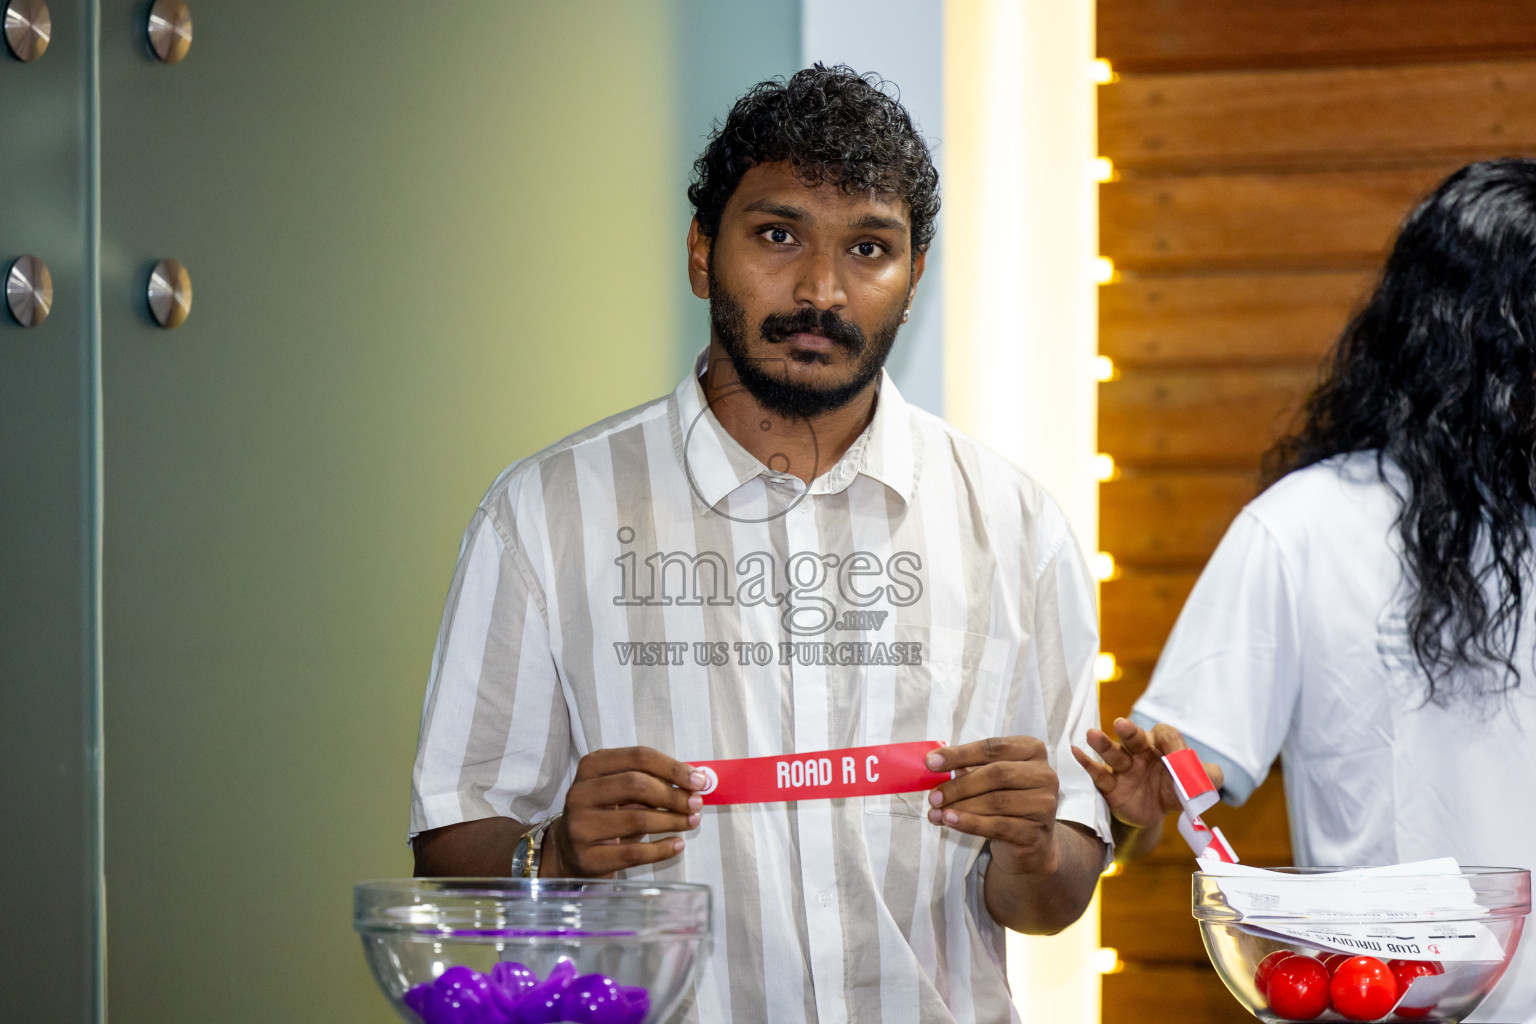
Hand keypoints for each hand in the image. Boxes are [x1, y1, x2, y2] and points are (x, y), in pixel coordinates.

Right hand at [545, 746, 704, 877]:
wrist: (569, 851)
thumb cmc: (607, 814)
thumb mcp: (622, 790)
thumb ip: (653, 782)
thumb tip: (695, 783)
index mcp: (592, 766)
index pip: (638, 757)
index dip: (672, 767)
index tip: (699, 780)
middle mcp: (580, 792)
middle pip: (636, 784)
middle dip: (673, 794)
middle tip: (696, 803)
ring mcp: (580, 825)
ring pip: (636, 819)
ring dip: (672, 821)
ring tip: (692, 822)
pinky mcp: (587, 857)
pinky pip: (633, 854)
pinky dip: (661, 849)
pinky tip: (678, 844)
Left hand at [924, 736, 1061, 876]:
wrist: (1032, 843)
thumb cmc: (1006, 800)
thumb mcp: (990, 779)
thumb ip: (967, 769)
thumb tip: (933, 767)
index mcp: (1032, 751)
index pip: (993, 748)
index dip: (960, 754)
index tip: (930, 763)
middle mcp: (1044, 775)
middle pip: (996, 774)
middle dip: (959, 785)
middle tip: (933, 796)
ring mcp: (1044, 805)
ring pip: (996, 802)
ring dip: (960, 807)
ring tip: (936, 812)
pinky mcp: (1036, 832)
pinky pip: (998, 826)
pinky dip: (970, 823)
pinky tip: (950, 821)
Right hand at [1070, 718, 1223, 829]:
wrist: (1154, 813)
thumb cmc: (1174, 789)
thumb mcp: (1198, 784)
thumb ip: (1209, 776)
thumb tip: (1211, 775)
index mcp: (1163, 746)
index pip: (1167, 736)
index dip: (1172, 744)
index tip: (1175, 756)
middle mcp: (1141, 751)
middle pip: (1135, 738)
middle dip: (1129, 731)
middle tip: (1121, 725)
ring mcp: (1125, 767)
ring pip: (1114, 753)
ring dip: (1103, 744)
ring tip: (1092, 735)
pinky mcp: (1111, 784)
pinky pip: (1099, 773)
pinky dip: (1087, 763)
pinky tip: (1076, 751)